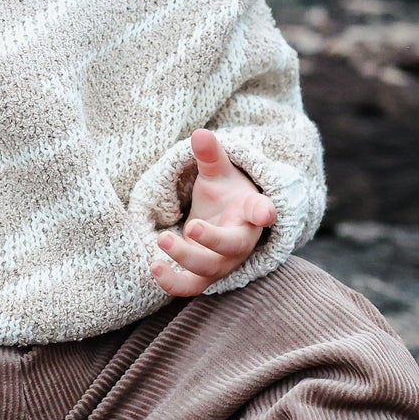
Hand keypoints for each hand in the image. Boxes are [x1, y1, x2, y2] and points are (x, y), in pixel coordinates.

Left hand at [149, 127, 275, 297]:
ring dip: (186, 261)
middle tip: (189, 226)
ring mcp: (223, 262)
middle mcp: (241, 241)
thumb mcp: (218, 172)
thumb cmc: (225, 194)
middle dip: (210, 240)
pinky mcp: (204, 275)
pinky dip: (173, 282)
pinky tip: (153, 267)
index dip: (264, 212)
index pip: (261, 210)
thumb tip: (199, 133)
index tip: (265, 213)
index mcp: (251, 211)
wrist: (225, 222)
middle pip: (231, 247)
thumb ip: (211, 155)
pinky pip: (191, 286)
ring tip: (161, 241)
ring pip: (209, 270)